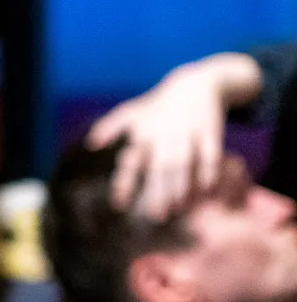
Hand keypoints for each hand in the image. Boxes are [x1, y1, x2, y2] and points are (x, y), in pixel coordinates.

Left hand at [87, 63, 229, 219]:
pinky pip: (210, 154)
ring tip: (180, 209)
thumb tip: (91, 144)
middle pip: (159, 167)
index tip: (120, 205)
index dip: (125, 182)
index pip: (131, 161)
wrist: (195, 84)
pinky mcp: (210, 132)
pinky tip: (207, 190)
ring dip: (182, 186)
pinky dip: (208, 172)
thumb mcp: (131, 112)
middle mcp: (163, 134)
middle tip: (156, 217)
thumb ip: (110, 127)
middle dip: (158, 192)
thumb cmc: (158, 106)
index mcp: (143, 134)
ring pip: (183, 163)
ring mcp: (187, 133)